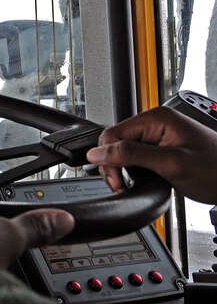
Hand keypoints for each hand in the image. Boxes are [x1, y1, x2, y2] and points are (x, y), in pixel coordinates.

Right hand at [86, 106, 216, 204]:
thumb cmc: (216, 170)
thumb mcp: (171, 163)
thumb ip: (132, 155)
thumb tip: (97, 153)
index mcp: (156, 118)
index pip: (112, 134)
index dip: (107, 159)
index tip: (116, 180)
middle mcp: (155, 123)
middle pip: (114, 142)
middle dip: (113, 166)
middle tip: (122, 186)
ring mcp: (157, 135)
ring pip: (121, 150)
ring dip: (121, 170)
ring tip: (131, 185)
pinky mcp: (159, 148)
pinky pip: (133, 156)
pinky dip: (131, 171)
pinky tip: (140, 180)